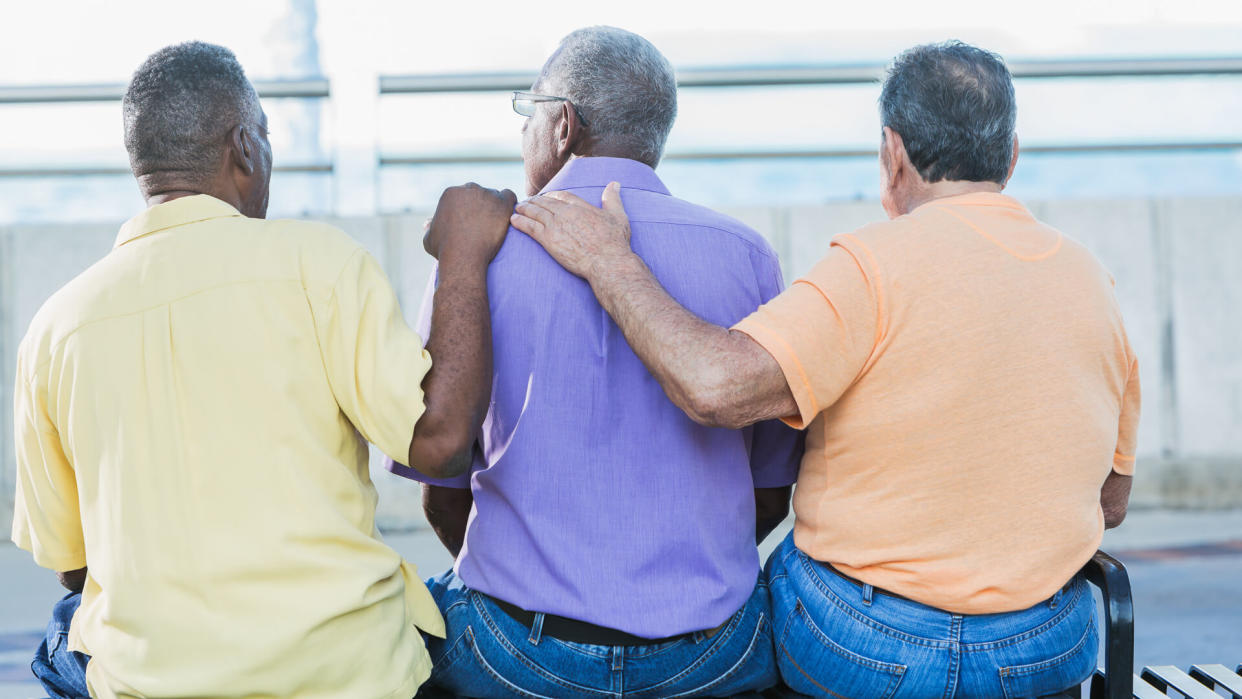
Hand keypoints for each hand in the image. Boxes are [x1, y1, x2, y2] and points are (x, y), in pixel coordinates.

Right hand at [424, 183, 517, 264]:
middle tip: (484, 223)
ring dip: (495, 206)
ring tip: (496, 223)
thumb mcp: (430, 239)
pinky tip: (506, 217)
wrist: (463, 257)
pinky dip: (508, 204)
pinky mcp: (502, 202)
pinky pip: (509, 196)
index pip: (463, 195)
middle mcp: (469, 189)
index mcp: (451, 193)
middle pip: (478, 193)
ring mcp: (486, 194)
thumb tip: (428, 223)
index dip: (467, 208)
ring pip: (494, 195)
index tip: (472, 222)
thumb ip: (431, 228)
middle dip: (480, 205)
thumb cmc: (445, 251)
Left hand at [510, 181, 632, 279]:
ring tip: (517, 208)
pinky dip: (520, 222)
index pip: (561, 196)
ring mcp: (555, 225)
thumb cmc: (614, 242)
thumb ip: (613, 199)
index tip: (546, 197)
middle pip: (545, 202)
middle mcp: (565, 213)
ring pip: (535, 212)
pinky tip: (513, 220)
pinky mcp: (548, 239)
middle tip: (527, 202)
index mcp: (580, 206)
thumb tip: (615, 183)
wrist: (606, 261)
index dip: (551, 196)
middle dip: (535, 201)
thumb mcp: (618, 216)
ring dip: (524, 209)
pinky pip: (529, 227)